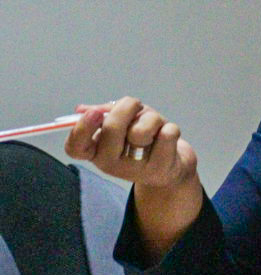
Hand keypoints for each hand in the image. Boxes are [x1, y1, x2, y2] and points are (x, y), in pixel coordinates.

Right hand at [65, 98, 198, 190]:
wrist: (171, 166)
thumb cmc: (142, 139)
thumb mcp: (123, 123)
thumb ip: (105, 114)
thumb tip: (81, 109)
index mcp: (95, 152)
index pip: (75, 147)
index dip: (81, 129)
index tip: (94, 112)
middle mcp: (110, 164)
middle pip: (112, 129)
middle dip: (126, 108)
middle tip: (135, 104)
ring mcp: (135, 169)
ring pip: (142, 130)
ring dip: (151, 118)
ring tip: (155, 125)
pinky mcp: (160, 169)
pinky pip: (167, 134)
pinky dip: (170, 128)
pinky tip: (168, 137)